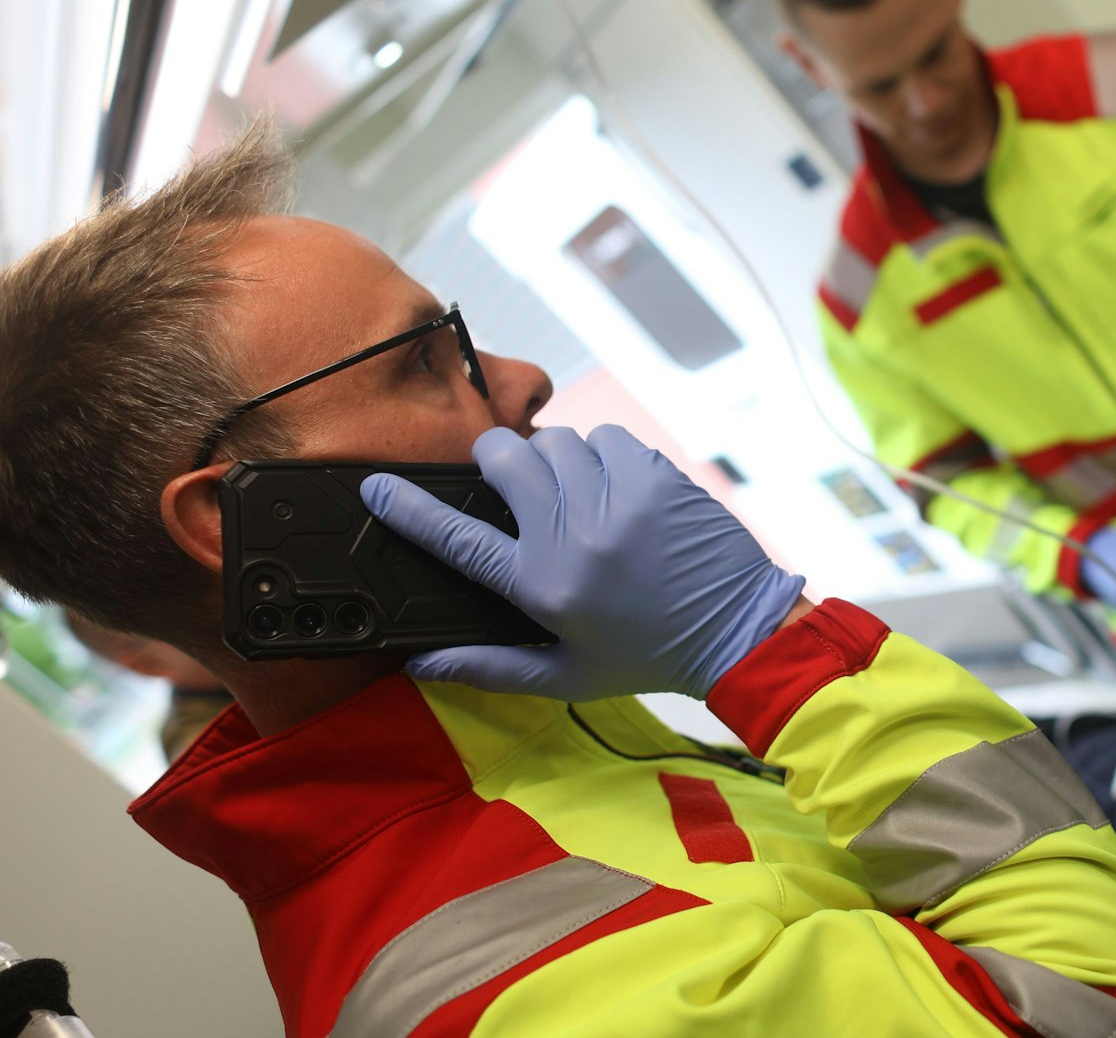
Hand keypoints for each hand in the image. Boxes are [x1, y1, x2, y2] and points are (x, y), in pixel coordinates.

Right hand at [359, 425, 805, 700]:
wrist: (737, 631)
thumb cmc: (646, 656)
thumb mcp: (564, 677)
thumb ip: (489, 667)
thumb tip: (419, 664)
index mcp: (543, 584)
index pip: (457, 537)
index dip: (409, 508)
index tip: (378, 486)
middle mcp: (573, 533)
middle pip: (502, 459)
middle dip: (495, 463)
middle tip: (510, 486)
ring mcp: (618, 498)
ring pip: (554, 441)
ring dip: (552, 461)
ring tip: (574, 496)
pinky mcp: (655, 475)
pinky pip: (606, 438)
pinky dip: (601, 455)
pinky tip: (614, 488)